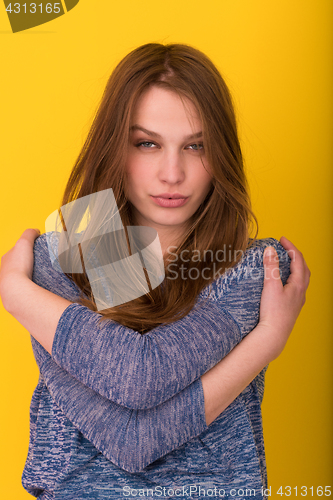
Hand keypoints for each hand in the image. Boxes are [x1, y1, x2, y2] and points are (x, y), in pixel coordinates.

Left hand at [0, 228, 39, 309]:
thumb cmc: (18, 266)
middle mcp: (6, 270)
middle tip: (39, 261)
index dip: (26, 248)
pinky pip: (25, 286)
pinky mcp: (16, 292)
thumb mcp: (24, 242)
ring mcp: (10, 282)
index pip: (16, 250)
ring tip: (40, 273)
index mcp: (7, 258)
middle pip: (18, 263)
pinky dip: (31, 284)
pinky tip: (38, 283)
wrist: (15, 288)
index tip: (35, 249)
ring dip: (29, 274)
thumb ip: (30, 233)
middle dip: (28, 262)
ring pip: (21, 276)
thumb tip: (36, 231)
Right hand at [258, 236, 310, 359]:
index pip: (298, 259)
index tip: (281, 239)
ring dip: (295, 268)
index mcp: (299, 284)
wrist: (273, 335)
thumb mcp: (270, 285)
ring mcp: (298, 300)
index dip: (290, 247)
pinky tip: (283, 283)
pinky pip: (296, 288)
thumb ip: (270, 267)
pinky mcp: (292, 307)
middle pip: (304, 268)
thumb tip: (270, 250)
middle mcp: (301, 292)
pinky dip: (291, 279)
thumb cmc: (273, 312)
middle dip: (295, 256)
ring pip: (302, 279)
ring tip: (285, 263)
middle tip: (285, 248)